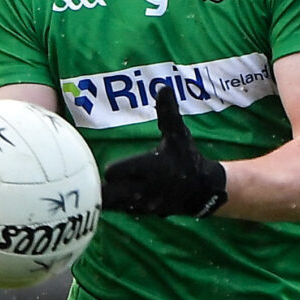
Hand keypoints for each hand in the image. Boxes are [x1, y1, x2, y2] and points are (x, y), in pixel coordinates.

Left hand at [100, 80, 227, 216]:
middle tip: (97, 178)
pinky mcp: (144, 212)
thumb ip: (168, 113)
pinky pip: (122, 211)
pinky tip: (116, 196)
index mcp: (149, 168)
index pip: (114, 172)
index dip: (111, 168)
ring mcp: (143, 204)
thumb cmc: (187, 158)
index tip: (111, 165)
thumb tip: (164, 87)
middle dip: (102, 186)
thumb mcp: (179, 134)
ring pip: (113, 206)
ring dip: (108, 197)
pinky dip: (116, 205)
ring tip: (105, 187)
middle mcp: (144, 189)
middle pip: (108, 194)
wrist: (203, 189)